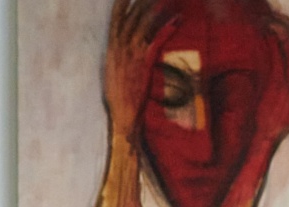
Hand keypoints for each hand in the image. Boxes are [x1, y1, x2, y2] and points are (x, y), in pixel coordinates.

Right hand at [104, 0, 178, 138]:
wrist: (122, 115)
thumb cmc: (118, 98)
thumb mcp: (111, 73)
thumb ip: (117, 57)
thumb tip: (120, 47)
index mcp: (111, 49)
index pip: (116, 19)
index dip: (122, 4)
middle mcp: (120, 48)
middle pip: (131, 16)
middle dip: (140, 1)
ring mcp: (132, 54)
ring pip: (143, 23)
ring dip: (154, 7)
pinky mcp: (144, 62)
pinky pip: (157, 39)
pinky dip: (168, 28)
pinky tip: (177, 18)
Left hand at [254, 14, 288, 149]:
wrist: (265, 138)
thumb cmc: (279, 128)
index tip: (287, 25)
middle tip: (278, 16)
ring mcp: (285, 84)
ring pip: (286, 51)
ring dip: (280, 32)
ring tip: (271, 19)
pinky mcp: (274, 86)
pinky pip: (275, 58)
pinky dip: (273, 43)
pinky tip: (267, 32)